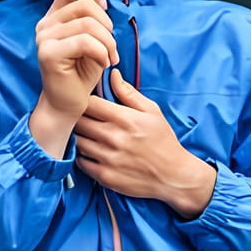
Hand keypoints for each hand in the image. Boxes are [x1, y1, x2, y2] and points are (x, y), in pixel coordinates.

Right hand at [29, 0, 118, 158]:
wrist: (68, 104)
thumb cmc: (82, 72)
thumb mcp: (92, 38)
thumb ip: (92, 16)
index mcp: (54, 16)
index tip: (105, 14)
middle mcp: (45, 23)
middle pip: (85, 3)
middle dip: (107, 24)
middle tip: (111, 46)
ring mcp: (44, 38)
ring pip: (88, 23)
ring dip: (108, 42)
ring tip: (109, 57)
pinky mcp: (48, 53)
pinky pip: (84, 41)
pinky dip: (101, 52)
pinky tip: (103, 64)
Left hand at [74, 69, 216, 218]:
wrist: (173, 176)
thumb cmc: (163, 140)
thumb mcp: (152, 111)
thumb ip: (128, 92)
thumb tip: (112, 74)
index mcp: (124, 119)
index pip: (89, 103)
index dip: (84, 100)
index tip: (87, 103)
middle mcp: (113, 138)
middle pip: (78, 121)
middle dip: (78, 117)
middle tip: (83, 118)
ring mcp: (107, 158)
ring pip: (77, 141)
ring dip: (79, 136)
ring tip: (87, 134)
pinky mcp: (104, 176)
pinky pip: (80, 162)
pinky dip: (82, 156)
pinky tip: (92, 152)